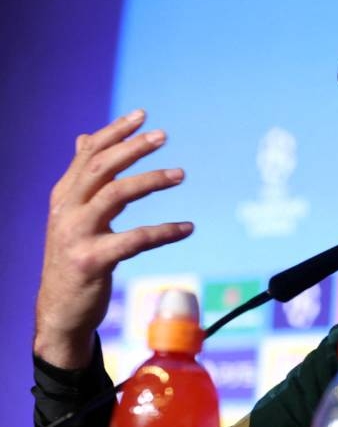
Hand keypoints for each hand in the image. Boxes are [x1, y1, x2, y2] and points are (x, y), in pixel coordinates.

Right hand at [34, 110, 192, 368]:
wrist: (60, 311)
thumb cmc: (73, 259)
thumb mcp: (73, 214)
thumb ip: (83, 179)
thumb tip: (84, 137)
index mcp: (64, 196)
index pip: (88, 153)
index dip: (114, 131)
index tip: (143, 115)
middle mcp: (66, 211)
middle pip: (100, 167)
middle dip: (132, 147)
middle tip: (164, 135)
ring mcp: (76, 235)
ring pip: (114, 195)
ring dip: (150, 181)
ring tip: (181, 174)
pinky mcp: (91, 261)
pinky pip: (134, 240)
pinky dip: (165, 231)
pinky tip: (188, 227)